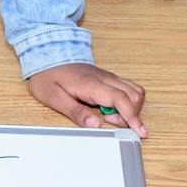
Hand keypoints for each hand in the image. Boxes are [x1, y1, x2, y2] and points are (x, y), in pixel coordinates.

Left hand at [26, 62, 146, 135]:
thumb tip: (96, 126)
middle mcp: (104, 78)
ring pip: (134, 90)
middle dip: (130, 114)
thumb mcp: (54, 98)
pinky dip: (127, 100)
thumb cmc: (48, 76)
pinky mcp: (107, 77)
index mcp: (91, 83)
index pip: (120, 99)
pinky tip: (111, 107)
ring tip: (109, 115)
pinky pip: (127, 87)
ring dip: (130, 107)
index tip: (140, 131)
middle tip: (109, 121)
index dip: (132, 116)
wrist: (46, 55)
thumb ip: (76, 112)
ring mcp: (107, 76)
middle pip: (134, 95)